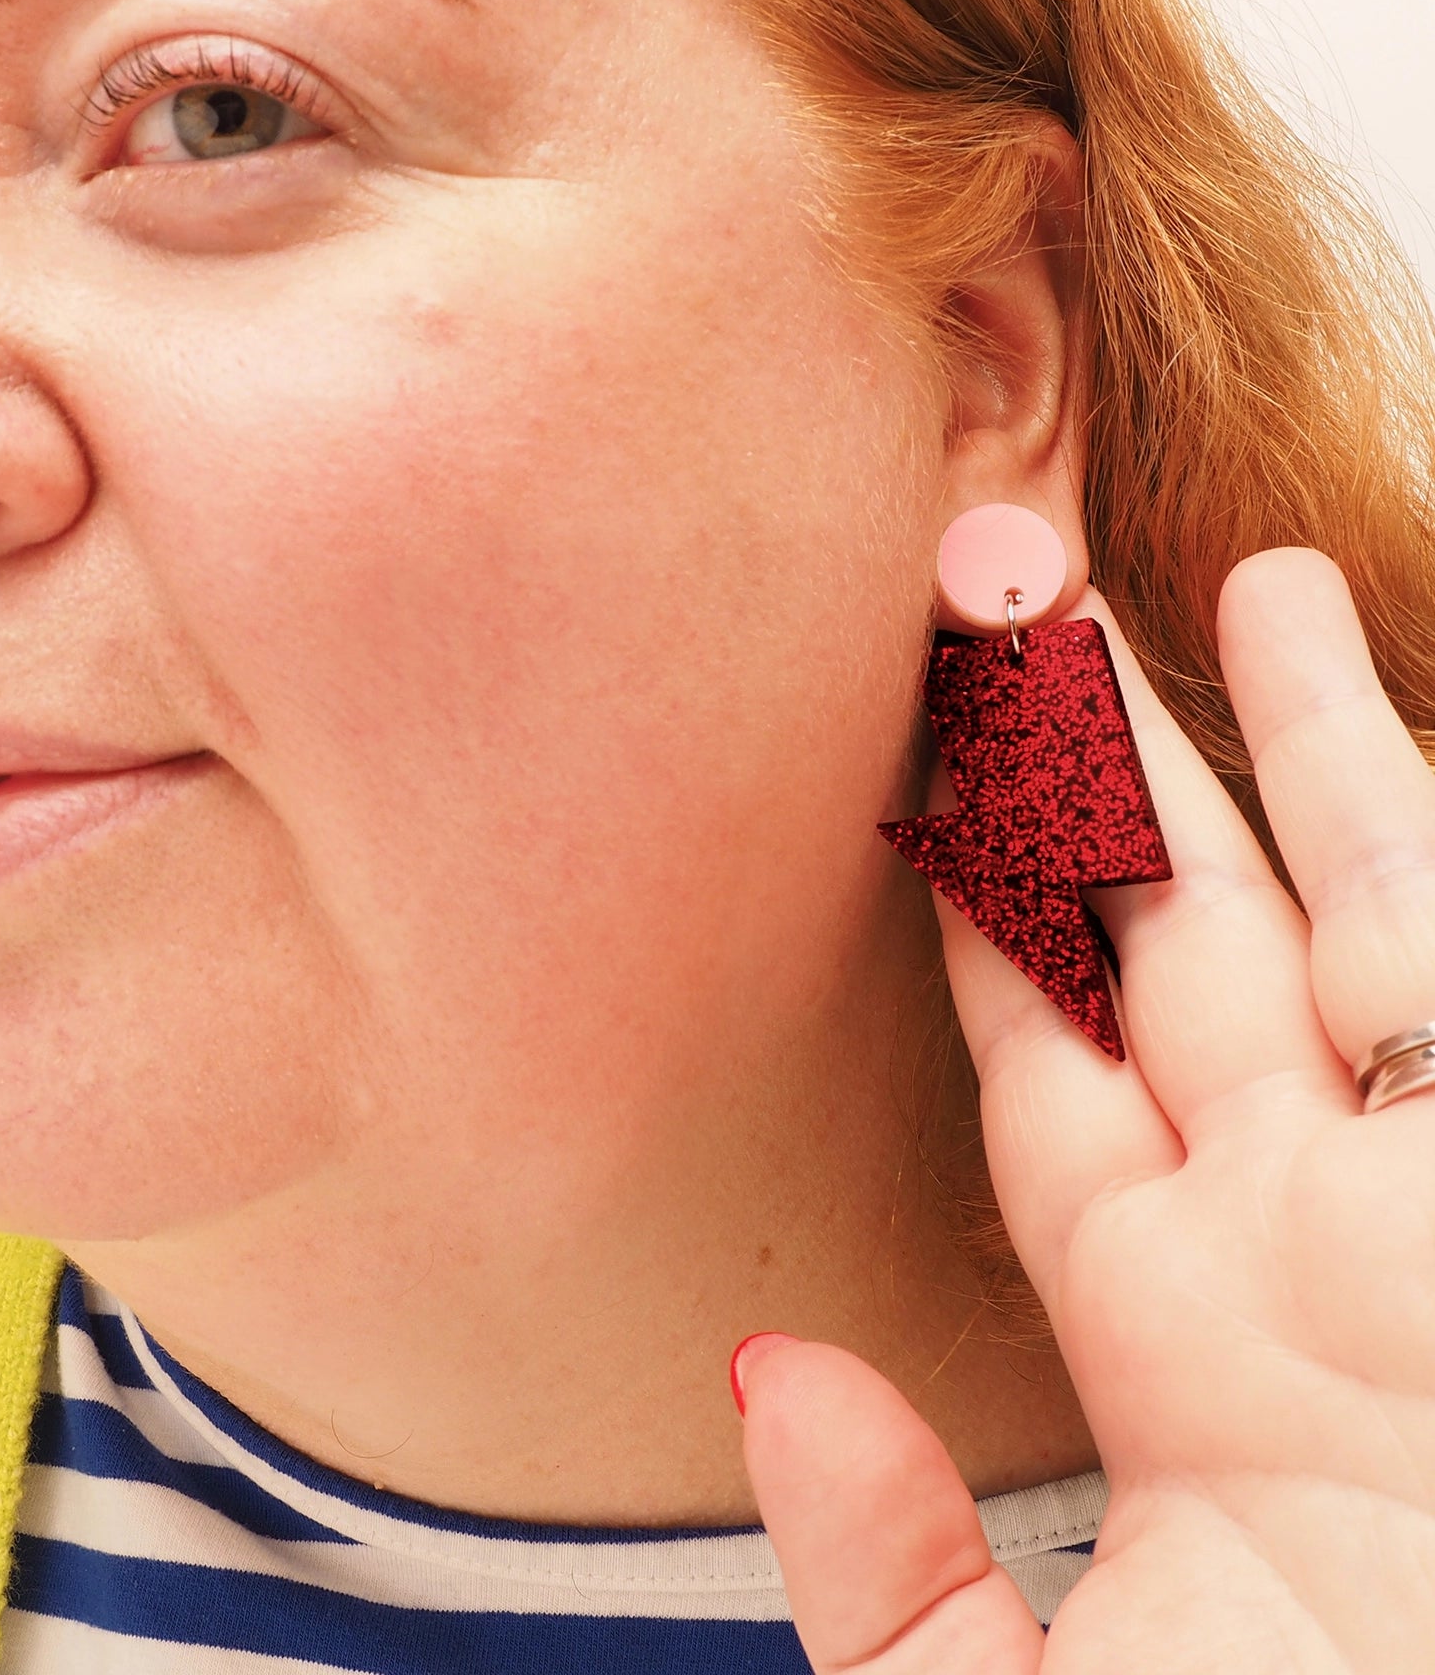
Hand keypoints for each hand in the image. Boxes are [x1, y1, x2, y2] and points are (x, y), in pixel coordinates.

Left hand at [735, 549, 1434, 1671]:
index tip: (913, 779)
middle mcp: (1318, 1240)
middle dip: (1100, 771)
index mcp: (1184, 1343)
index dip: (984, 909)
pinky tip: (1335, 670)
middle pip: (1178, 936)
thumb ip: (893, 1566)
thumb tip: (769, 1383)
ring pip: (1340, 900)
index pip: (1055, 1060)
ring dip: (1276, 736)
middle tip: (1013, 607)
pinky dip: (1399, 807)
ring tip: (1202, 574)